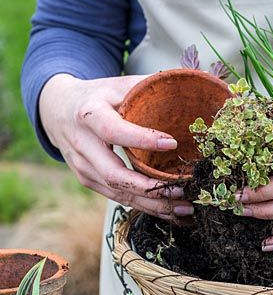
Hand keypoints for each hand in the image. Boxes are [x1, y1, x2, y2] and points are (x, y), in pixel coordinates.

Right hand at [39, 74, 193, 218]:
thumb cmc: (96, 96)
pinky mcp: (88, 180)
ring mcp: (82, 167)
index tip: (171, 142)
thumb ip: (148, 86)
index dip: (142, 138)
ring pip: (119, 193)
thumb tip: (192, 84)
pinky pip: (118, 198)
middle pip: (114, 174)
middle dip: (150, 187)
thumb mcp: (117, 85)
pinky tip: (170, 210)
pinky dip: (145, 206)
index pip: (113, 130)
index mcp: (89, 114)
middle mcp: (82, 144)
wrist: (58, 111)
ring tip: (185, 207)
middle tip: (181, 189)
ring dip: (153, 204)